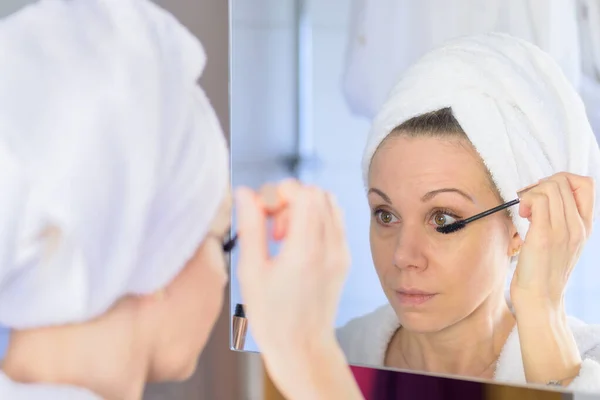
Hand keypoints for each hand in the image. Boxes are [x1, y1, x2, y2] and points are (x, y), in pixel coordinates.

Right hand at [235, 179, 350, 358]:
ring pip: (328, 202)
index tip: (263, 214)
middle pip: (316, 193)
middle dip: (289, 199)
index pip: (302, 192)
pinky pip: (335, 220)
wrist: (303, 348)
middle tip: (272, 227)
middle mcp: (330, 246)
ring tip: (285, 235)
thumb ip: (250, 226)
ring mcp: (341, 252)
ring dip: (304, 207)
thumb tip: (245, 193)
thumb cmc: (272, 317)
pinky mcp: (344, 258)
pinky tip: (298, 243)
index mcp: (306, 249)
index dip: (277, 193)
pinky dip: (316, 219)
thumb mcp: (251, 271)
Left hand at [510, 172, 593, 384]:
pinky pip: (539, 200)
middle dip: (541, 184)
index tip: (544, 193)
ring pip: (551, 187)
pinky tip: (522, 216)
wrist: (540, 301)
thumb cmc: (543, 272)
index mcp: (584, 227)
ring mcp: (563, 231)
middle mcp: (577, 227)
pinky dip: (526, 200)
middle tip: (529, 202)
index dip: (563, 179)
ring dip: (532, 192)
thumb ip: (559, 220)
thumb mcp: (560, 243)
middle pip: (564, 181)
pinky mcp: (544, 236)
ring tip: (526, 212)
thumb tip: (542, 196)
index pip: (585, 184)